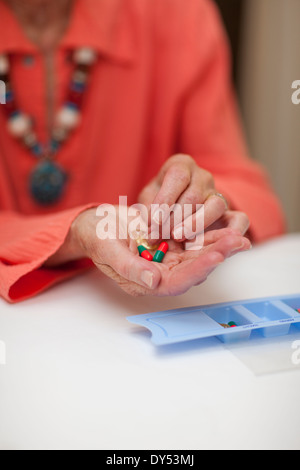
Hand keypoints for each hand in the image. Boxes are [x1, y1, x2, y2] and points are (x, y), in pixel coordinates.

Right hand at [48, 207, 250, 296]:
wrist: (95, 224)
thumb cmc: (96, 237)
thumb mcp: (107, 250)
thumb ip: (129, 268)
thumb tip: (154, 282)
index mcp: (144, 282)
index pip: (176, 282)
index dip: (197, 270)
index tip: (215, 256)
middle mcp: (160, 274)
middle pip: (193, 269)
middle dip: (216, 255)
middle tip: (237, 241)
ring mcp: (167, 259)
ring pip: (198, 256)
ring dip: (219, 246)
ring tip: (239, 236)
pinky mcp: (171, 245)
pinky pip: (194, 243)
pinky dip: (211, 236)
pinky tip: (228, 229)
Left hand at [138, 154, 249, 241]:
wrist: (176, 209)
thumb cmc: (159, 201)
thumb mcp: (148, 200)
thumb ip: (147, 211)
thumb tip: (148, 227)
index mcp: (181, 165)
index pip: (178, 176)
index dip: (165, 199)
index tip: (153, 221)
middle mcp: (203, 176)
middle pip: (193, 196)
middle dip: (173, 219)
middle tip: (158, 236)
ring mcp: (218, 193)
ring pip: (215, 206)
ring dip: (194, 225)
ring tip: (177, 238)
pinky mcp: (231, 212)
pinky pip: (239, 219)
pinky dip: (231, 231)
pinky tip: (216, 242)